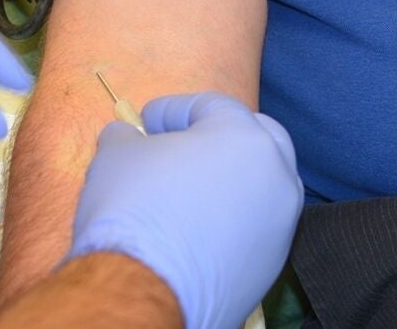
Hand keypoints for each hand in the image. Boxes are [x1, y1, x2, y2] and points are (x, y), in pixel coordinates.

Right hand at [68, 92, 302, 327]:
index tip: (146, 122)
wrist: (144, 290)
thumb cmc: (133, 208)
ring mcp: (279, 225)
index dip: (173, 108)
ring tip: (186, 189)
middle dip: (218, 137)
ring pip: (260, 187)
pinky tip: (193, 228)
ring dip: (228, 180)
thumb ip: (128, 137)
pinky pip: (253, 228)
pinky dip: (229, 220)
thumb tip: (126, 137)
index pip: (212, 105)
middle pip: (255, 139)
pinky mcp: (271, 267)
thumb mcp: (117, 154)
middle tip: (180, 145)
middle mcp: (276, 177)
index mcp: (245, 137)